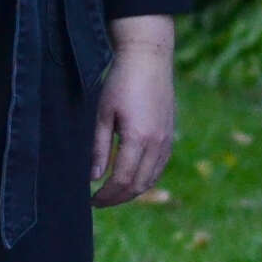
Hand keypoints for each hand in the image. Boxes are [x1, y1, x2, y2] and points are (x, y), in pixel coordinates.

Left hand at [91, 17, 175, 207]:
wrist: (149, 59)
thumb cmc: (121, 82)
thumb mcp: (102, 114)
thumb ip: (98, 147)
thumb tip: (93, 177)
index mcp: (138, 138)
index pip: (122, 179)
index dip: (106, 195)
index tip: (91, 200)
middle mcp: (157, 143)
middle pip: (138, 185)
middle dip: (117, 198)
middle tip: (99, 202)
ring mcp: (166, 140)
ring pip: (150, 179)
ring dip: (131, 192)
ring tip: (112, 194)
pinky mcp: (169, 136)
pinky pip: (159, 168)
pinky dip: (144, 179)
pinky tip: (131, 180)